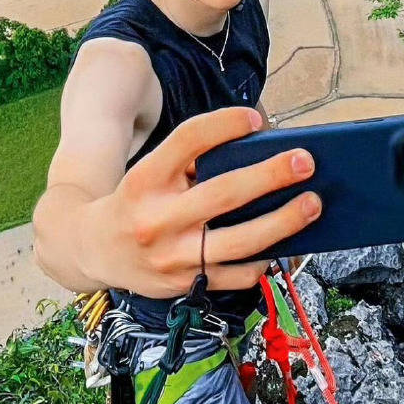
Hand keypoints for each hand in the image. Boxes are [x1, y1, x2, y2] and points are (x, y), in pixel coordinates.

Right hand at [84, 106, 321, 298]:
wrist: (91, 249)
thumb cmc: (135, 202)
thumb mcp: (150, 173)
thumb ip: (191, 162)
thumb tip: (257, 152)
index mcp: (145, 179)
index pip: (188, 140)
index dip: (224, 125)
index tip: (255, 119)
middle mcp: (157, 218)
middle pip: (224, 193)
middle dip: (271, 176)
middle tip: (304, 162)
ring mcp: (172, 256)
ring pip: (240, 241)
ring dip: (283, 222)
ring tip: (312, 204)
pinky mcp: (185, 283)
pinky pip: (237, 275)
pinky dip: (264, 260)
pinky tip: (281, 244)